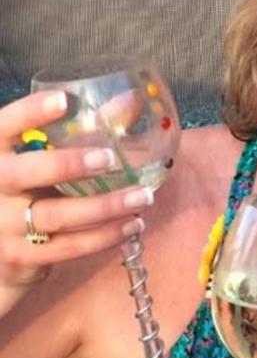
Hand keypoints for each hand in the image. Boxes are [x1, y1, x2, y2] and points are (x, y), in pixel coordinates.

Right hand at [0, 89, 153, 295]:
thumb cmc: (26, 195)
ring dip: (104, 207)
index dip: (29, 113)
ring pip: (57, 215)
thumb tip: (131, 101)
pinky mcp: (23, 257)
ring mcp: (4, 226)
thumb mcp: (39, 162)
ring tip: (142, 197)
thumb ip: (79, 132)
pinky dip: (105, 236)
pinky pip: (70, 246)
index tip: (63, 100)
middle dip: (68, 164)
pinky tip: (132, 225)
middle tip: (108, 158)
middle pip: (26, 172)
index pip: (3, 127)